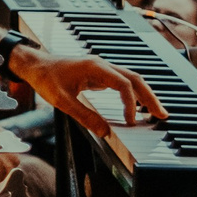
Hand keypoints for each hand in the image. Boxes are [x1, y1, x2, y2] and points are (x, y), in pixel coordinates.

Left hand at [9, 44, 165, 131]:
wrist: (34, 65)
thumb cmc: (45, 78)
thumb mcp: (62, 101)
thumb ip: (84, 116)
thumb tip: (105, 131)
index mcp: (95, 67)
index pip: (123, 84)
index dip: (130, 104)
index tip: (130, 122)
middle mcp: (101, 65)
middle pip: (134, 78)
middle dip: (149, 97)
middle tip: (162, 115)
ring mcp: (101, 69)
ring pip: (130, 79)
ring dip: (144, 95)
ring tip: (155, 112)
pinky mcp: (98, 75)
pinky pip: (121, 83)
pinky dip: (133, 94)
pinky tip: (137, 106)